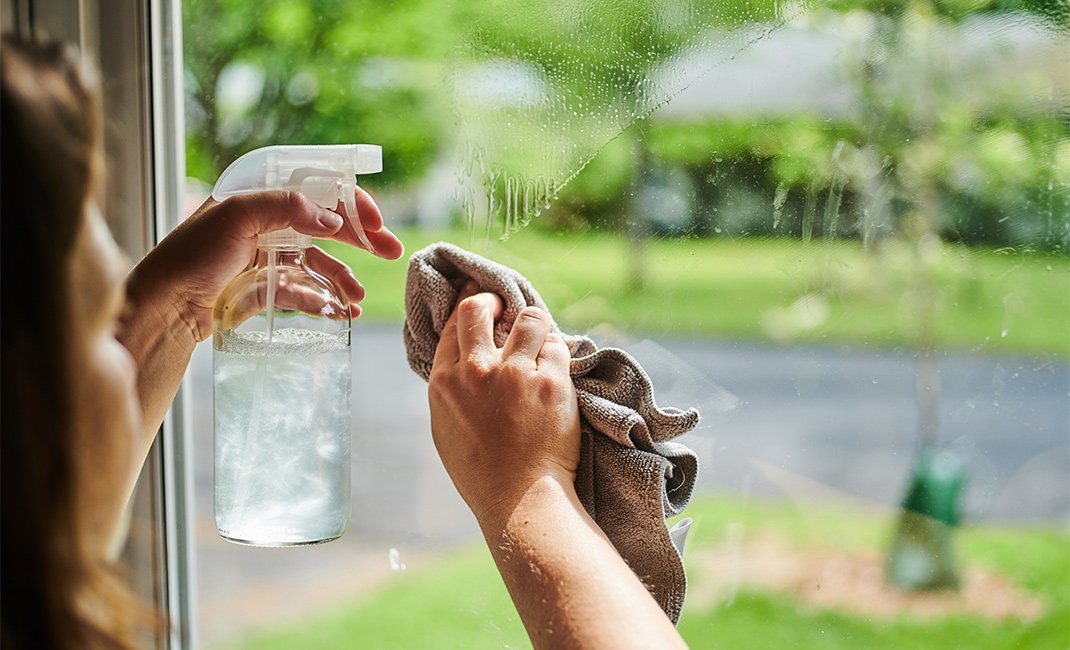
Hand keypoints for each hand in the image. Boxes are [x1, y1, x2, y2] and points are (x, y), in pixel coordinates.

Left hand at [126, 187, 402, 343]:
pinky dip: (325, 300)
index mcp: (257, 196)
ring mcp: (266, 257)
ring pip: (319, 263)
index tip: (375, 219)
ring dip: (344, 277)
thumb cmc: (191, 256)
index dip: (349, 200)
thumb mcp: (236, 216)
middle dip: (360, 238)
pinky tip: (341, 312)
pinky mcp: (264, 289)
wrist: (163, 308)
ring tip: (358, 298)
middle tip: (392, 250)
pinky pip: (305, 291)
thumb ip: (286, 207)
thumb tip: (332, 218)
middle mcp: (265, 224)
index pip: (314, 189)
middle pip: (325, 225)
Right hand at [428, 288, 580, 527]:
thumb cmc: (482, 472)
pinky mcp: (551, 383)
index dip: (470, 306)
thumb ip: (453, 388)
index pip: (455, 324)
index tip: (481, 299)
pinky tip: (557, 368)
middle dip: (494, 300)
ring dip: (536, 327)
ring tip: (540, 341)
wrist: (520, 499)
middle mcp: (476, 372)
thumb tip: (463, 359)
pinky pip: (558, 347)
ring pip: (529, 320)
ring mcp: (514, 375)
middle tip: (506, 307)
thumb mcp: (447, 427)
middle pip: (480, 308)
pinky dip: (558, 353)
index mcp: (445, 382)